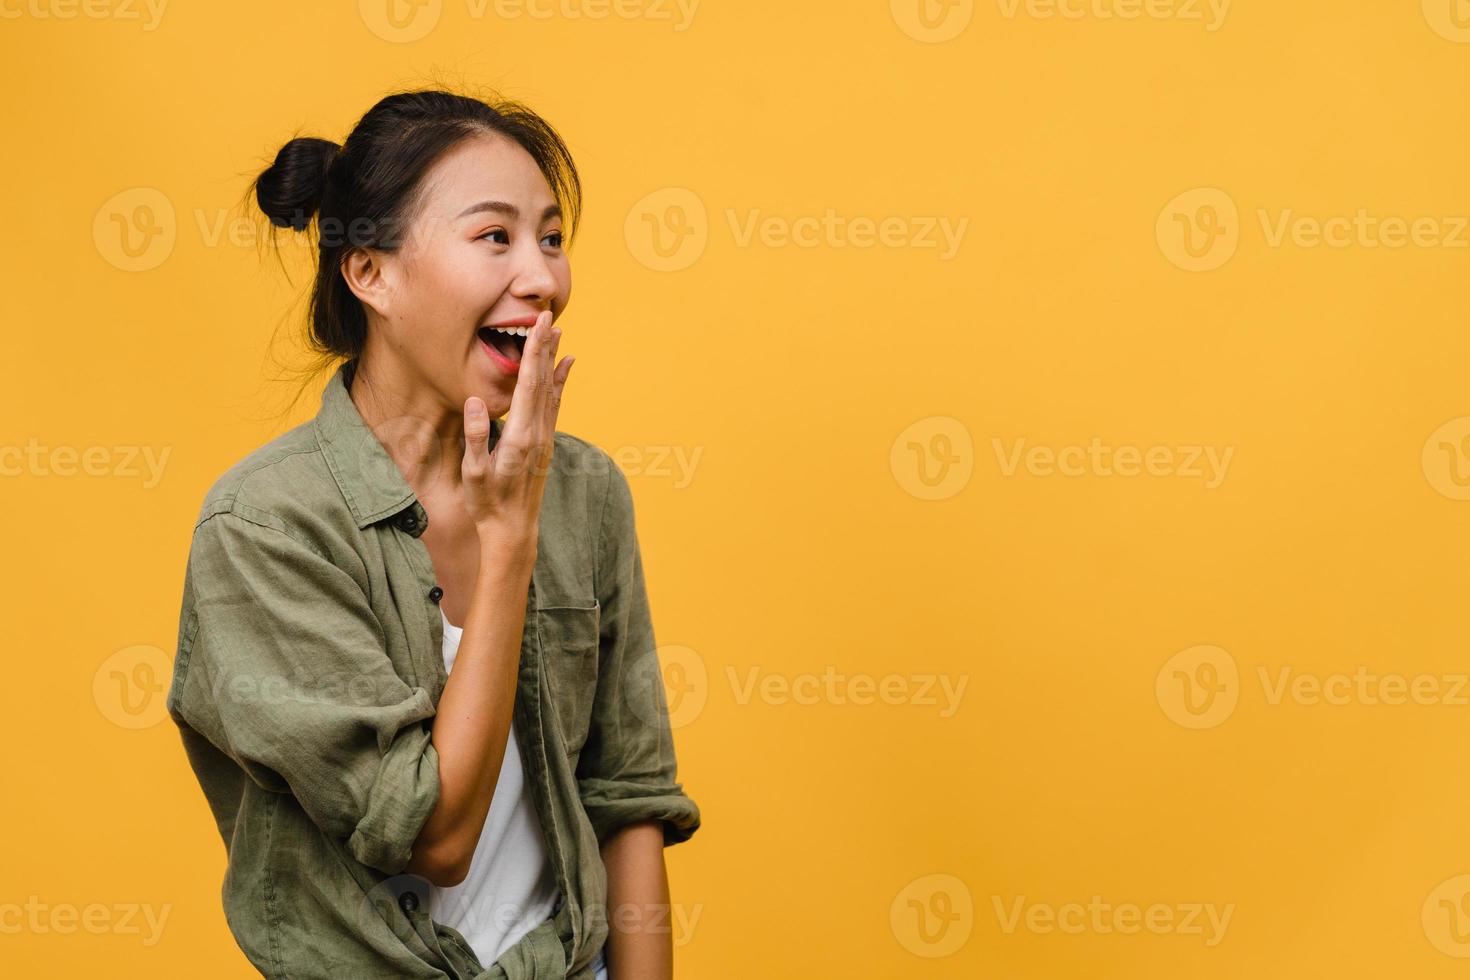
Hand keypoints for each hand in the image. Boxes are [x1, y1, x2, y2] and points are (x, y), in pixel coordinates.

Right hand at [461, 310, 573, 536]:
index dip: (534, 353)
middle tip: (549, 315)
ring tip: (558, 333)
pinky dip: (559, 381)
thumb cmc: (488, 503)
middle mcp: (538, 434)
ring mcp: (544, 438)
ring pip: (552, 390)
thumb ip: (474, 437)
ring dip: (553, 360)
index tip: (540, 326)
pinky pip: (554, 404)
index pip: (528, 385)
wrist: (513, 531)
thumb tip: (475, 401)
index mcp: (519, 436)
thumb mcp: (473, 473)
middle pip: (543, 381)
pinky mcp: (544, 443)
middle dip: (545, 347)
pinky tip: (564, 367)